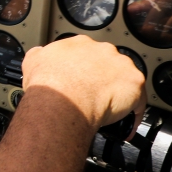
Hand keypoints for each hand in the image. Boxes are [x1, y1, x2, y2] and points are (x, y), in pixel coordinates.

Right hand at [21, 35, 145, 132]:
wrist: (63, 100)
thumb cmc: (49, 85)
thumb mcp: (32, 62)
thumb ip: (40, 56)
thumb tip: (39, 56)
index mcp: (80, 44)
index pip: (88, 54)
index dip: (86, 70)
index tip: (83, 82)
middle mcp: (102, 50)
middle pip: (109, 65)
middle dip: (104, 81)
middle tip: (94, 99)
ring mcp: (121, 64)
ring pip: (125, 81)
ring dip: (119, 95)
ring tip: (109, 114)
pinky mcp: (134, 81)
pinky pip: (139, 100)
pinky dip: (133, 114)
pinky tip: (124, 127)